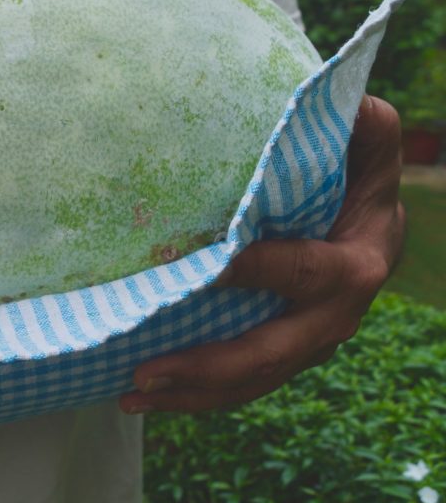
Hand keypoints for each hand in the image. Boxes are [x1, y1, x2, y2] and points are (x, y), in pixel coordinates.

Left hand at [119, 95, 405, 413]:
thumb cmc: (357, 166)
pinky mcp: (283, 352)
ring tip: (130, 395)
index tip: (204, 268)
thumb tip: (340, 106)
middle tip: (143, 370)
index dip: (257, 271)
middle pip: (271, 351)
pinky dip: (196, 393)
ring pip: (252, 380)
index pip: (304, 271)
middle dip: (207, 365)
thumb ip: (359, 122)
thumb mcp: (368, 136)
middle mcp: (334, 315)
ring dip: (190, 392)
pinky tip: (147, 396)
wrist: (372, 216)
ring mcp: (308, 342)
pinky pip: (242, 383)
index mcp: (354, 262)